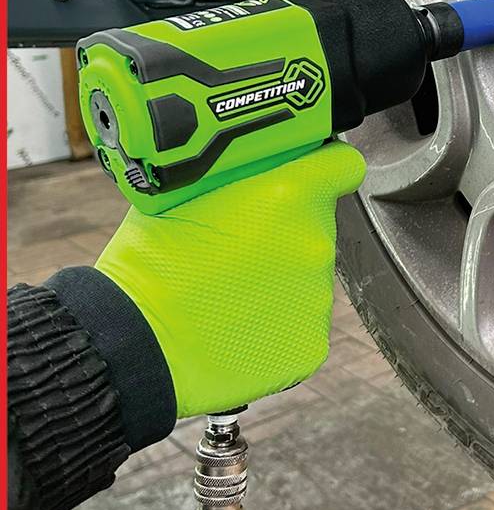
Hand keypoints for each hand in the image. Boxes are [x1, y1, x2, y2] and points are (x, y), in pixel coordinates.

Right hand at [95, 140, 365, 416]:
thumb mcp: (187, 191)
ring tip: (228, 294)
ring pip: (307, 279)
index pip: (342, 166)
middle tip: (236, 251)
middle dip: (283, 234)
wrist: (135, 341)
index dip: (327, 170)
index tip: (315, 177)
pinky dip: (276, 326)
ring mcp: (316, 297)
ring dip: (279, 282)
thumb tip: (251, 173)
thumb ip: (238, 178)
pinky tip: (236, 327)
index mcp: (289, 194)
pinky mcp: (311, 344)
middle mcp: (313, 243)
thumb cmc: (149, 263)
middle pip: (314, 228)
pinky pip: (300, 325)